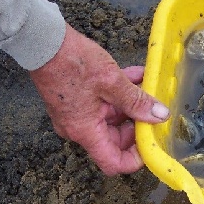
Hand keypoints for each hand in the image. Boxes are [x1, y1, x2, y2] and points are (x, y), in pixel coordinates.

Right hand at [29, 23, 169, 174]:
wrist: (43, 41)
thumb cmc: (72, 61)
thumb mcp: (112, 81)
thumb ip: (137, 101)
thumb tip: (159, 115)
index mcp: (85, 131)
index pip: (113, 162)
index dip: (135, 158)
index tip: (152, 142)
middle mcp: (79, 128)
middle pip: (115, 140)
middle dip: (138, 125)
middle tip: (156, 109)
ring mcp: (76, 114)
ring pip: (112, 118)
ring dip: (132, 104)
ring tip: (149, 86)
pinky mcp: (77, 99)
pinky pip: (103, 103)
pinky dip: (120, 93)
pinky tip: (137, 75)